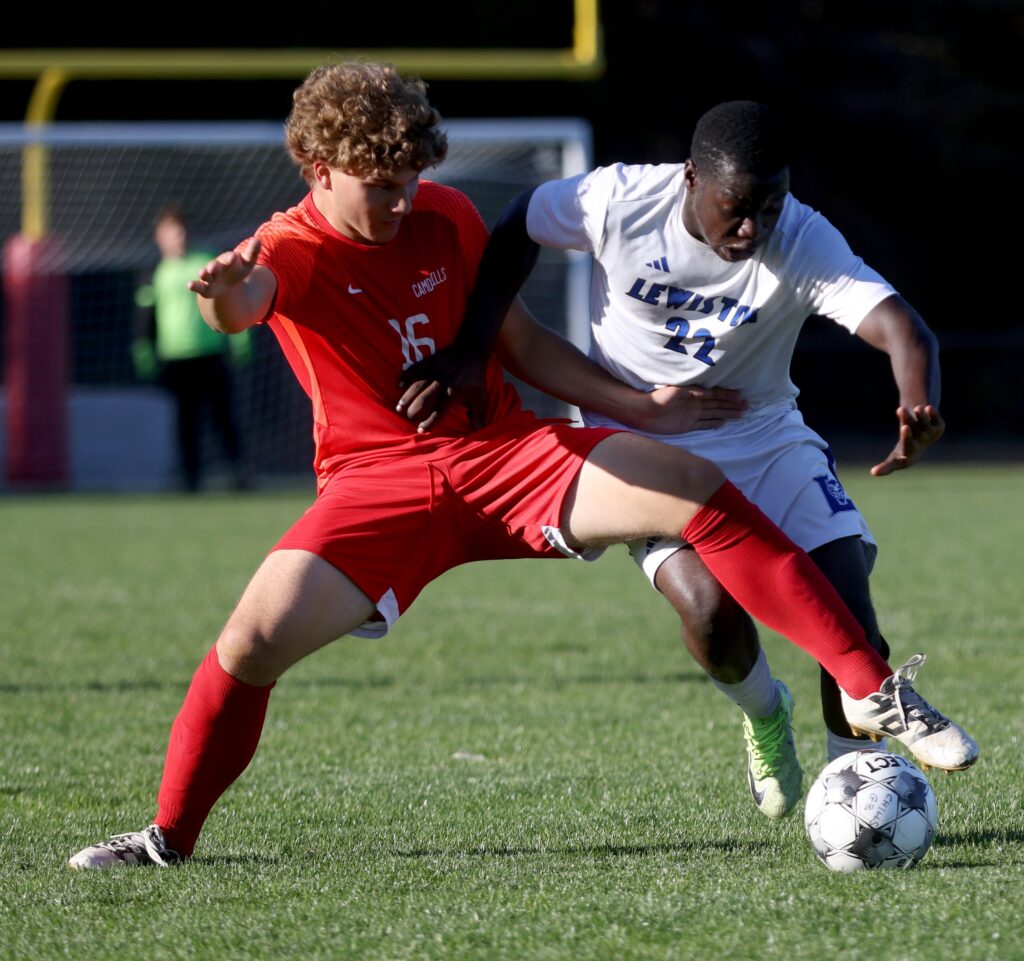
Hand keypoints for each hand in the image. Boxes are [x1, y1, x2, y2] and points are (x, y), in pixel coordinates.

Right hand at [188, 238, 260, 298]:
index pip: (231, 258)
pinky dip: (194, 285)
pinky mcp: (206, 288)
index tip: (234, 257)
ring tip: (203, 273)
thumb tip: (258, 240)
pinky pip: (199, 286)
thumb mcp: (248, 263)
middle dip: (215, 266)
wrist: (227, 282)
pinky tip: (189, 285)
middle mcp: (217, 267)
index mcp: (229, 260)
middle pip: (216, 266)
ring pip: (206, 275)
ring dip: (204, 274)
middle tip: (214, 267)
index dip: (232, 259)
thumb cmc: (238, 269)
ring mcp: (210, 277)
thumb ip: (252, 252)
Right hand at [396, 347, 488, 431]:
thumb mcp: (480, 396)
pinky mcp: (430, 360)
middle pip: (424, 399)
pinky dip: (406, 375)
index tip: (420, 430)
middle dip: (414, 410)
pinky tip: (399, 384)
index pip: (439, 411)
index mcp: (453, 394)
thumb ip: (478, 413)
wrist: (472, 351)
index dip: (429, 422)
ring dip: (407, 396)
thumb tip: (478, 429)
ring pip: (417, 385)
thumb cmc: (476, 376)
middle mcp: (442, 383)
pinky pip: (415, 368)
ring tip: (399, 407)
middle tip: (407, 418)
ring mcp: (435, 371)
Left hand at [633, 385, 747, 433]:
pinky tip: (723, 423)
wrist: (643, 411)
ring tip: (741, 414)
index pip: (715, 394)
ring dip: (727, 414)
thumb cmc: (658, 397)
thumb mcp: (675, 391)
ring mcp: (692, 415)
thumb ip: (692, 391)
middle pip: (718, 404)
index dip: (728, 396)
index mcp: (694, 394)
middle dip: (732, 405)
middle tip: (747, 407)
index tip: (741, 397)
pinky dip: (714, 424)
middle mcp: (695, 404)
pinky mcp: (687, 425)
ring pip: (714, 414)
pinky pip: (704, 424)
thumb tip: (708, 392)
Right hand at [870, 404, 943, 475]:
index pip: (908, 444)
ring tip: (916, 407)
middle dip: (908, 419)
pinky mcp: (939, 427)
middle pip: (915, 429)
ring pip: (925, 423)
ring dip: (921, 415)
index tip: (904, 427)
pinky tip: (928, 408)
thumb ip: (886, 467)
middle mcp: (921, 443)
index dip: (907, 436)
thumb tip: (872, 473)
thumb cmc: (903, 451)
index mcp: (910, 451)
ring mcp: (931, 435)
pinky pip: (936, 419)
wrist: (920, 443)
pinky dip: (933, 413)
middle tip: (901, 409)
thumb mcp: (894, 459)